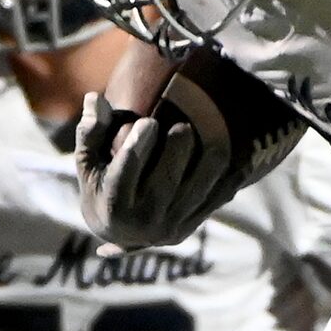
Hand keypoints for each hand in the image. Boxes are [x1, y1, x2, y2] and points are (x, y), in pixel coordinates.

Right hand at [76, 90, 227, 252]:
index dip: (137, 148)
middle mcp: (143, 219)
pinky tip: (242, 160)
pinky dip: (228, 180)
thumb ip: (91, 133)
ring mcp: (170, 226)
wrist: (119, 232)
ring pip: (196, 192)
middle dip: (177, 153)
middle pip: (165, 182)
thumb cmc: (100, 188)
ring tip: (217, 137)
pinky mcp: (190, 227)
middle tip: (184, 127)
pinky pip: (213, 200)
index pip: (126, 172)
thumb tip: (95, 97)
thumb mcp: (89, 164)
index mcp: (114, 204)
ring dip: (209, 164)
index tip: (148, 122)